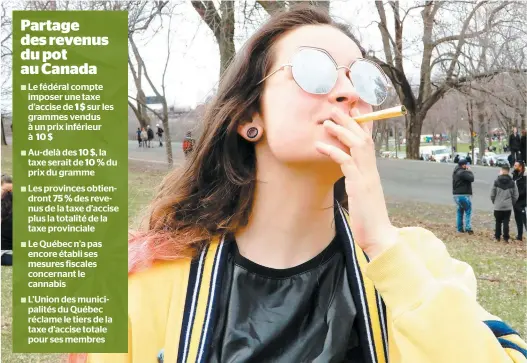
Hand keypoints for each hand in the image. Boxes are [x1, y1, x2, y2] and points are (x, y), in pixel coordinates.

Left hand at [315, 107, 397, 259]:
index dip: (361, 125)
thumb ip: (357, 182)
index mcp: (372, 172)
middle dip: (350, 121)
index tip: (352, 111)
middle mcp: (371, 170)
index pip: (368, 142)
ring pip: (357, 145)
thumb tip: (349, 175)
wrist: (379, 236)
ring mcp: (367, 177)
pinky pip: (346, 162)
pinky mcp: (359, 186)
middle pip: (363, 138)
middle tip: (336, 108)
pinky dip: (333, 151)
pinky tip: (320, 146)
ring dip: (342, 131)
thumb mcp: (363, 196)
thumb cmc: (369, 219)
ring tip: (327, 122)